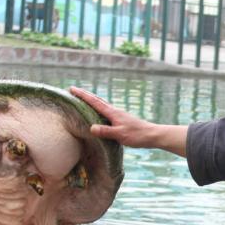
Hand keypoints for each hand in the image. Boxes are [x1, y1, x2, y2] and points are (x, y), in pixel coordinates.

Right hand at [68, 86, 188, 156]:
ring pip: (102, 105)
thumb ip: (106, 131)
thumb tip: (91, 128)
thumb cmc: (137, 135)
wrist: (152, 135)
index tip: (72, 89)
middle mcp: (114, 111)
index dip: (83, 95)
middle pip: (97, 100)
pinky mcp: (121, 120)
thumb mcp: (120, 135)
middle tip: (74, 90)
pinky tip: (98, 113)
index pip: (94, 102)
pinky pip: (106, 111)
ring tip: (83, 99)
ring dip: (91, 101)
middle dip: (85, 95)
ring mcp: (118, 115)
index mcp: (112, 113)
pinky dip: (98, 108)